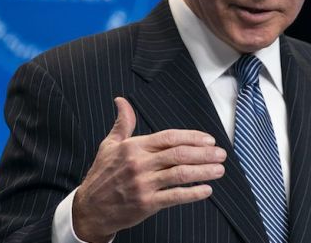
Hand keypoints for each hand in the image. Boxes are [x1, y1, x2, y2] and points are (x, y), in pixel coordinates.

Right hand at [72, 97, 226, 242]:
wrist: (89, 209)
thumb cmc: (101, 175)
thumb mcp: (109, 146)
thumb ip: (122, 123)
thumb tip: (121, 101)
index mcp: (134, 147)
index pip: (169, 137)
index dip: (192, 137)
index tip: (209, 140)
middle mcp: (139, 164)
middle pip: (179, 154)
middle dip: (204, 153)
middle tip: (221, 154)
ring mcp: (143, 184)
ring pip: (180, 174)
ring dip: (204, 171)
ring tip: (219, 169)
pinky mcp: (146, 203)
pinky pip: (175, 196)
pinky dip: (193, 193)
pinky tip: (206, 190)